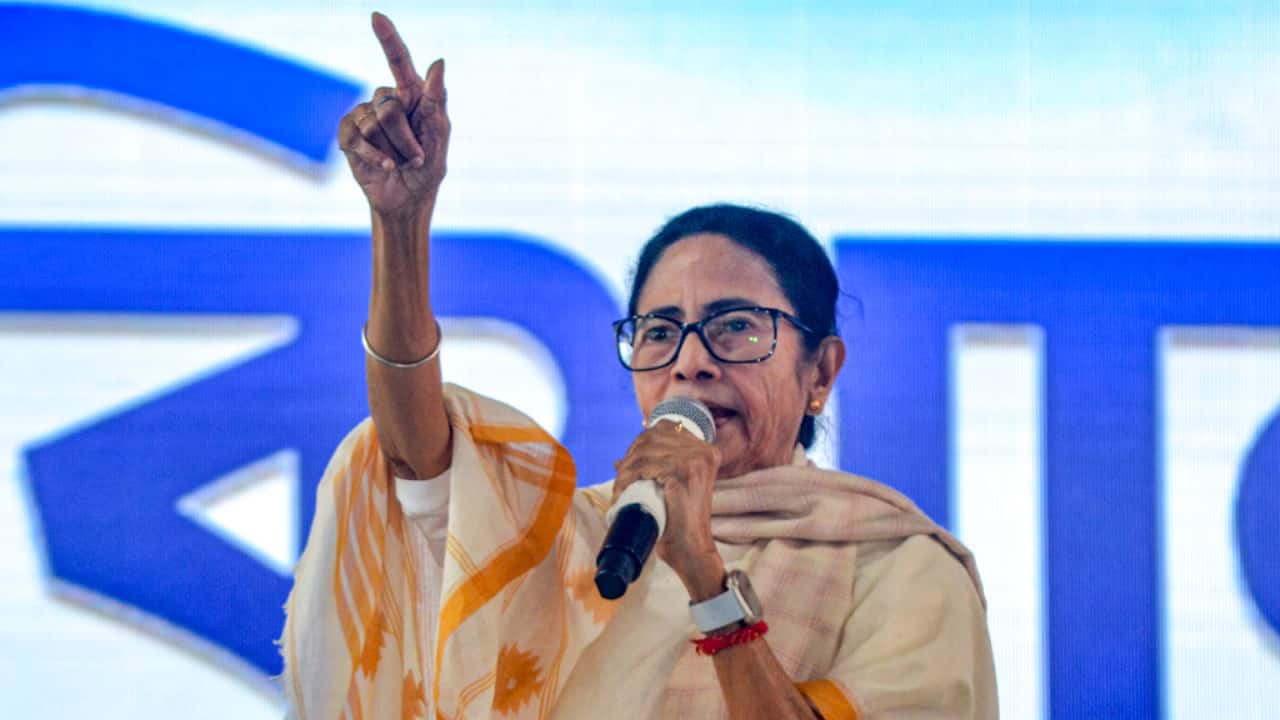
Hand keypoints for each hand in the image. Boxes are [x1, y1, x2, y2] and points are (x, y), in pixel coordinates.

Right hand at [338, 12, 449, 217]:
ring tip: (401, 162)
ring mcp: (364, 116)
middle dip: (406, 137)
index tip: (377, 17)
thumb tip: (439, 62)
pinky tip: (386, 167)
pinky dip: (375, 156)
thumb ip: (437, 100)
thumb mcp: (439, 136)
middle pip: (389, 105)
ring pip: (374, 124)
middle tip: (417, 157)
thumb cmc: (428, 169)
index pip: (398, 61)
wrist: (407, 201)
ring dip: (394, 150)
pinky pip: (357, 138)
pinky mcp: (349, 135)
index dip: (388, 38)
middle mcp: (386, 101)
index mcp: (413, 96)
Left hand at [612, 421, 724, 598]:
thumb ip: (654, 469)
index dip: (640, 444)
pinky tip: (622, 491)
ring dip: (625, 469)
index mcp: (705, 451)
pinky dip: (627, 478)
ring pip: (644, 451)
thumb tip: (618, 461)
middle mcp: (703, 452)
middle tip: (621, 480)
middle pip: (651, 437)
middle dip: (630, 456)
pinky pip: (644, 466)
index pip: (664, 428)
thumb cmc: (679, 523)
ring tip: (619, 488)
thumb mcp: (671, 488)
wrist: (692, 551)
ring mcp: (695, 461)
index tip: (629, 465)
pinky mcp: (683, 474)